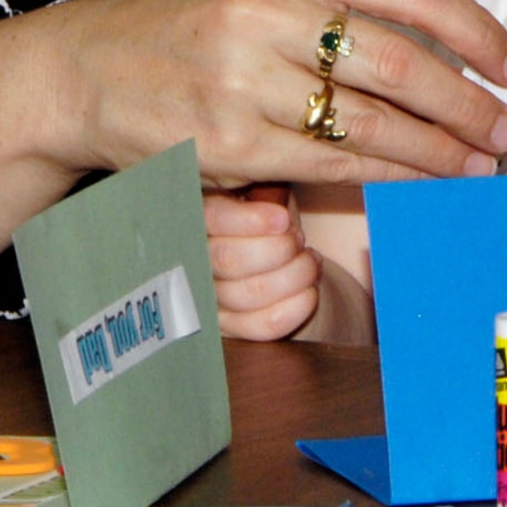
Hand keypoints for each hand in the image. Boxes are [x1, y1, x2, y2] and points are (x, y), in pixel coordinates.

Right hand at [60, 0, 506, 188]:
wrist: (87, 71)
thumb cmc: (191, 25)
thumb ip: (341, 0)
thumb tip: (451, 44)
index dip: (473, 27)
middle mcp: (266, 10)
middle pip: (400, 59)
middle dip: (466, 100)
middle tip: (505, 127)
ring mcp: (245, 80)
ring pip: (373, 120)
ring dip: (440, 148)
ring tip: (477, 163)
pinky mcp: (231, 144)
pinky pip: (333, 164)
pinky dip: (390, 176)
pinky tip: (421, 182)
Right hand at [205, 185, 320, 340]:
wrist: (287, 262)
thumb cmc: (271, 220)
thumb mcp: (267, 192)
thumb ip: (267, 185)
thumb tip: (290, 177)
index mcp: (202, 215)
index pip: (211, 219)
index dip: (247, 220)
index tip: (283, 219)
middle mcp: (197, 259)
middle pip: (229, 260)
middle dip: (277, 249)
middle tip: (299, 240)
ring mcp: (211, 298)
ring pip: (250, 294)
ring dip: (294, 276)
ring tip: (310, 262)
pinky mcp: (231, 328)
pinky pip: (263, 325)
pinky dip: (296, 307)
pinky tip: (309, 290)